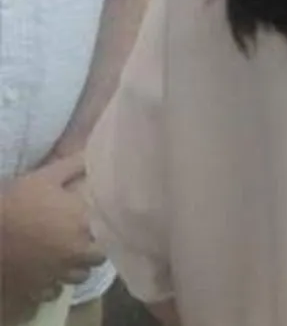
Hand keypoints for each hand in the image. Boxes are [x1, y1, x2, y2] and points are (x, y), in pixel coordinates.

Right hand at [0, 156, 101, 320]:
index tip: (102, 220)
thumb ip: (73, 166)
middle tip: (84, 238)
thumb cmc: (14, 201)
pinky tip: (48, 271)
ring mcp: (59, 272)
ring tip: (67, 255)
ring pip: (81, 275)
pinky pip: (55, 291)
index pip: (113, 229)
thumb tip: (94, 153)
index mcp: (84, 222)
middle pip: (100, 255)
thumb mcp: (44, 177)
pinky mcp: (39, 288)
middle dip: (94, 247)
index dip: (108, 225)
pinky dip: (54, 284)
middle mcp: (78, 250)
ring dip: (77, 266)